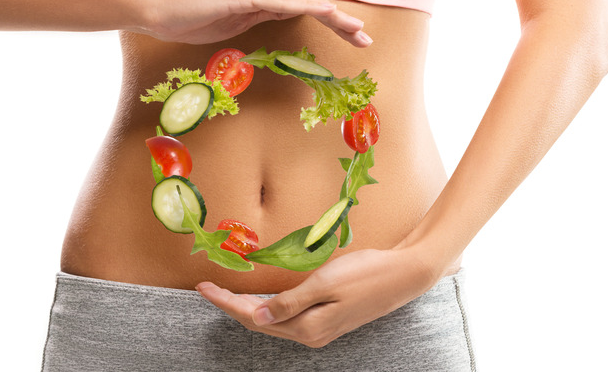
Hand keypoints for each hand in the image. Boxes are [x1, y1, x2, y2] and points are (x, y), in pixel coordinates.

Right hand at [129, 0, 371, 46]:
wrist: (158, 10)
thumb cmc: (192, 19)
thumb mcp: (237, 21)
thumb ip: (263, 15)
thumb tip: (286, 15)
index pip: (303, 4)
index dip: (331, 20)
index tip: (352, 37)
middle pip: (310, 0)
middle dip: (341, 20)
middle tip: (366, 38)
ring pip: (304, 0)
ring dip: (334, 17)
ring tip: (357, 32)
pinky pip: (284, 1)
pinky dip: (309, 9)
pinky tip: (329, 18)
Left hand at [196, 246, 438, 347]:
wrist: (404, 275)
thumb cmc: (365, 273)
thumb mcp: (323, 284)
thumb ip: (289, 302)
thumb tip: (256, 316)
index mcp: (306, 327)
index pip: (254, 317)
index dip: (226, 303)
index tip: (204, 287)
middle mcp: (311, 334)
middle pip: (260, 323)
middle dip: (232, 306)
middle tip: (208, 288)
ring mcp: (320, 330)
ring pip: (273, 322)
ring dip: (248, 309)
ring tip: (226, 294)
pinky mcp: (328, 321)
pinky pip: (288, 318)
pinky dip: (269, 308)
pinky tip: (262, 300)